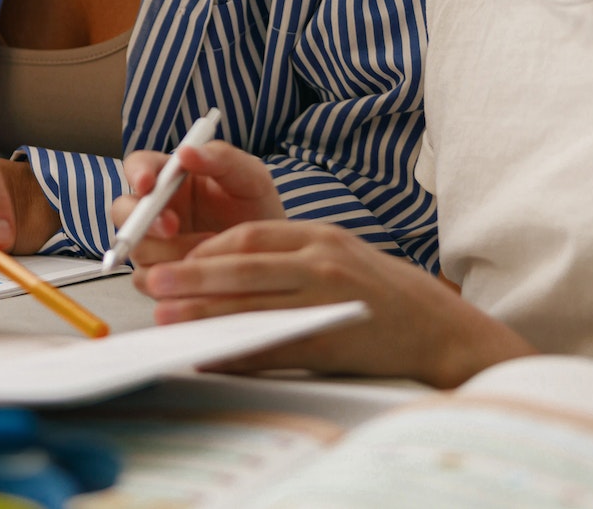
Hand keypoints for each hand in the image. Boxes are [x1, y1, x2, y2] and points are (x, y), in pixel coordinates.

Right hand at [106, 141, 285, 267]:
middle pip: (123, 211)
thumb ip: (221, 158)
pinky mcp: (161, 277)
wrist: (275, 258)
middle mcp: (155, 210)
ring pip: (137, 248)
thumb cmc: (258, 210)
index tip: (147, 184)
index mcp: (170, 177)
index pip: (139, 166)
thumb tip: (186, 152)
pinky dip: (173, 279)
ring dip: (169, 251)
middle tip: (173, 226)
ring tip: (212, 250)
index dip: (136, 173)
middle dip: (143, 220)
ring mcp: (155, 245)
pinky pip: (147, 281)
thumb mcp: (250, 177)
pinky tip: (204, 274)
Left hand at [135, 219, 532, 387]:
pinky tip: (210, 358)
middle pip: (245, 266)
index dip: (209, 248)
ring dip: (205, 314)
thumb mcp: (337, 253)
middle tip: (155, 281)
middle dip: (193, 276)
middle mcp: (323, 262)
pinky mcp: (332, 342)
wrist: (438, 327)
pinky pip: (274, 348)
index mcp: (320, 235)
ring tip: (168, 318)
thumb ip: (288, 254)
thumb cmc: (379, 289)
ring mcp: (328, 302)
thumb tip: (223, 265)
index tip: (177, 260)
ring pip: (253, 306)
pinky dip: (238, 354)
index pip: (252, 233)